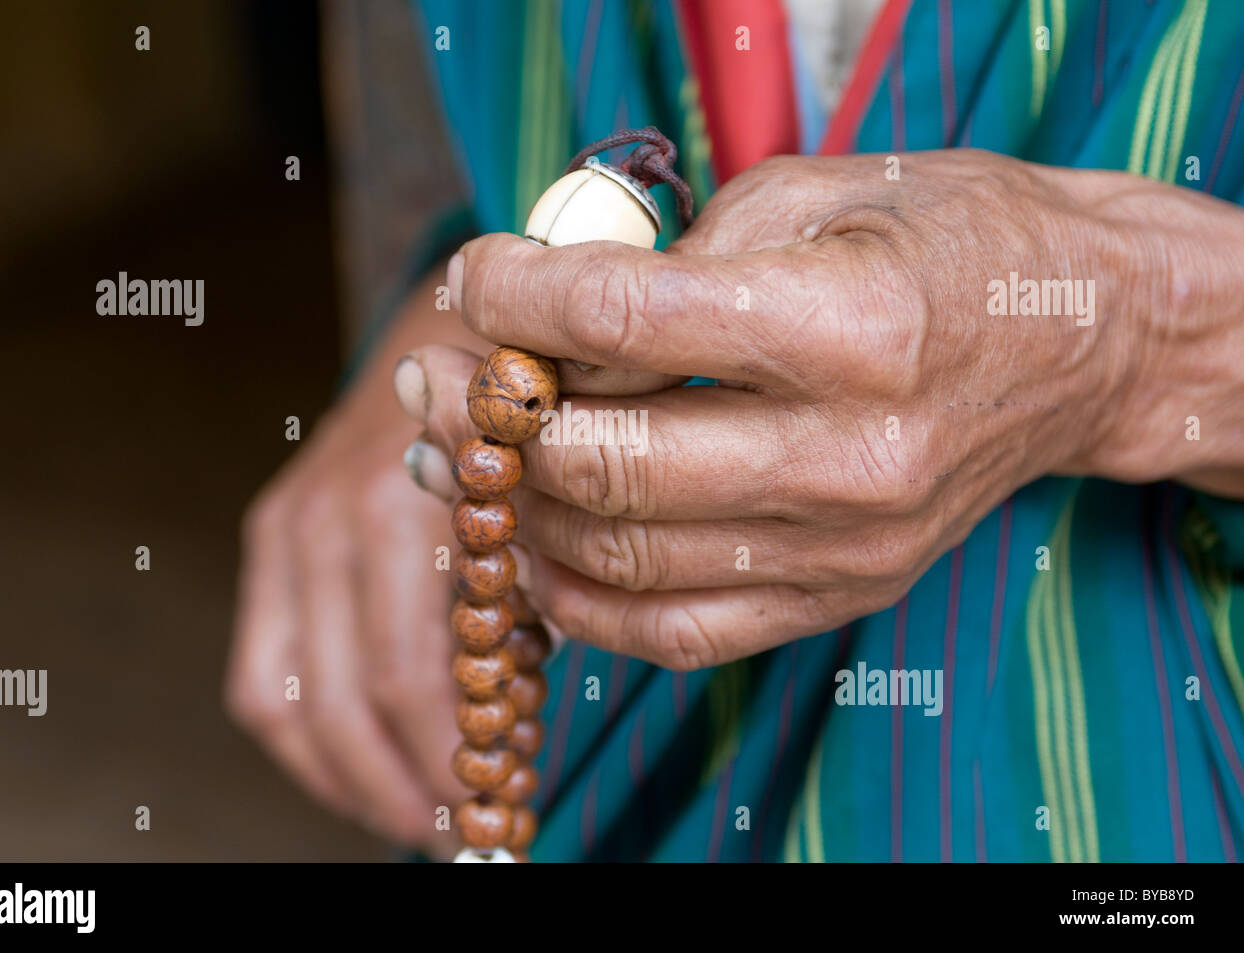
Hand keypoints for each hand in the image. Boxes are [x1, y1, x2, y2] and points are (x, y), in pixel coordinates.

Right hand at [226, 278, 472, 853]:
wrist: (457, 316)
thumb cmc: (522, 405)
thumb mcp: (544, 489)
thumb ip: (523, 593)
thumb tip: (509, 719)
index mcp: (398, 505)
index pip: (406, 675)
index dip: (449, 758)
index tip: (495, 807)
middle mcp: (323, 518)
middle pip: (337, 704)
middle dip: (397, 788)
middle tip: (458, 832)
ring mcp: (287, 526)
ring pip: (280, 701)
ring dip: (344, 777)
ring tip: (412, 814)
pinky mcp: (272, 535)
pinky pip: (263, 669)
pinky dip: (309, 734)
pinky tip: (363, 763)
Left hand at [410, 150, 1243, 668]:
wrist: (1078, 342)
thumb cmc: (947, 243)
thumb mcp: (814, 193)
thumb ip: (671, 252)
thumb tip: (535, 317)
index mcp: (851, 327)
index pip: (628, 321)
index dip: (517, 296)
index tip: (475, 279)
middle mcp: (853, 456)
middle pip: (609, 463)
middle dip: (495, 418)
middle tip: (447, 380)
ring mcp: (846, 546)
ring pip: (621, 558)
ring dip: (518, 508)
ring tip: (472, 455)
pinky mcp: (837, 597)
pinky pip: (671, 631)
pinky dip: (577, 597)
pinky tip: (538, 542)